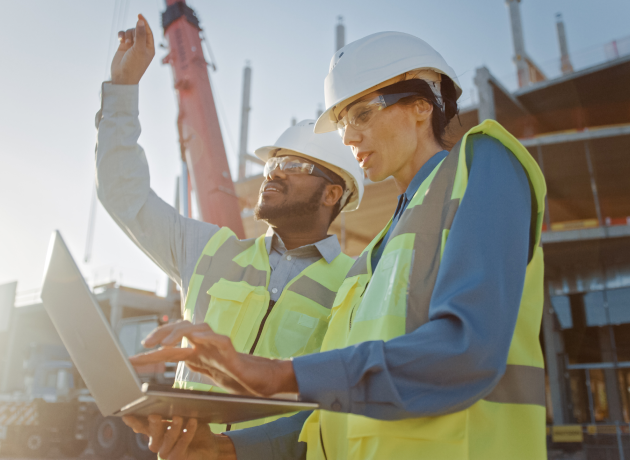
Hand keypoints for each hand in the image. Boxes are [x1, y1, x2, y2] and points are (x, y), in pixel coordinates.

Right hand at [111, 14, 154, 84]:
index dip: (144, 22)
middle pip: (138, 30)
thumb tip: (141, 21)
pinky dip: (121, 34)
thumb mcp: (139, 49)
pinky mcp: (123, 46)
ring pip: (130, 31)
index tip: (139, 14)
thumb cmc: (134, 65)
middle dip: (133, 32)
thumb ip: (140, 35)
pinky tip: (119, 39)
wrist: (122, 77)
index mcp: (150, 48)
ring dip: (127, 34)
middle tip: (130, 41)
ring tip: (125, 42)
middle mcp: (142, 46)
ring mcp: (132, 46)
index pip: (148, 31)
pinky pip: (123, 34)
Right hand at [122, 415, 235, 459]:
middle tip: (154, 414)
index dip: (134, 422)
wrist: (209, 444)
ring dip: (172, 428)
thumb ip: (176, 406)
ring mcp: (167, 453)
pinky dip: (186, 434)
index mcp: (156, 431)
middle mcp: (159, 443)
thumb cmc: (194, 427)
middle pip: (152, 435)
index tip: (126, 415)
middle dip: (153, 425)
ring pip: (166, 442)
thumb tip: (175, 392)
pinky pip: (181, 446)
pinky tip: (192, 422)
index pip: (143, 426)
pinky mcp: (178, 458)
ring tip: (178, 416)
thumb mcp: (185, 414)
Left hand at [129, 321, 298, 396]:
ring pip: (198, 328)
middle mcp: (206, 344)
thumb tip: (173, 362)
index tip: (133, 358)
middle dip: (162, 334)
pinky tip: (197, 339)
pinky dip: (209, 337)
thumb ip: (193, 363)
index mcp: (199, 351)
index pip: (172, 346)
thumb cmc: (237, 376)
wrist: (261, 380)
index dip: (152, 350)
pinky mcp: (232, 350)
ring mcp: (219, 345)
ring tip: (166, 341)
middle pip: (181, 329)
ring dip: (180, 332)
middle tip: (147, 344)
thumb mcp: (208, 372)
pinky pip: (220, 339)